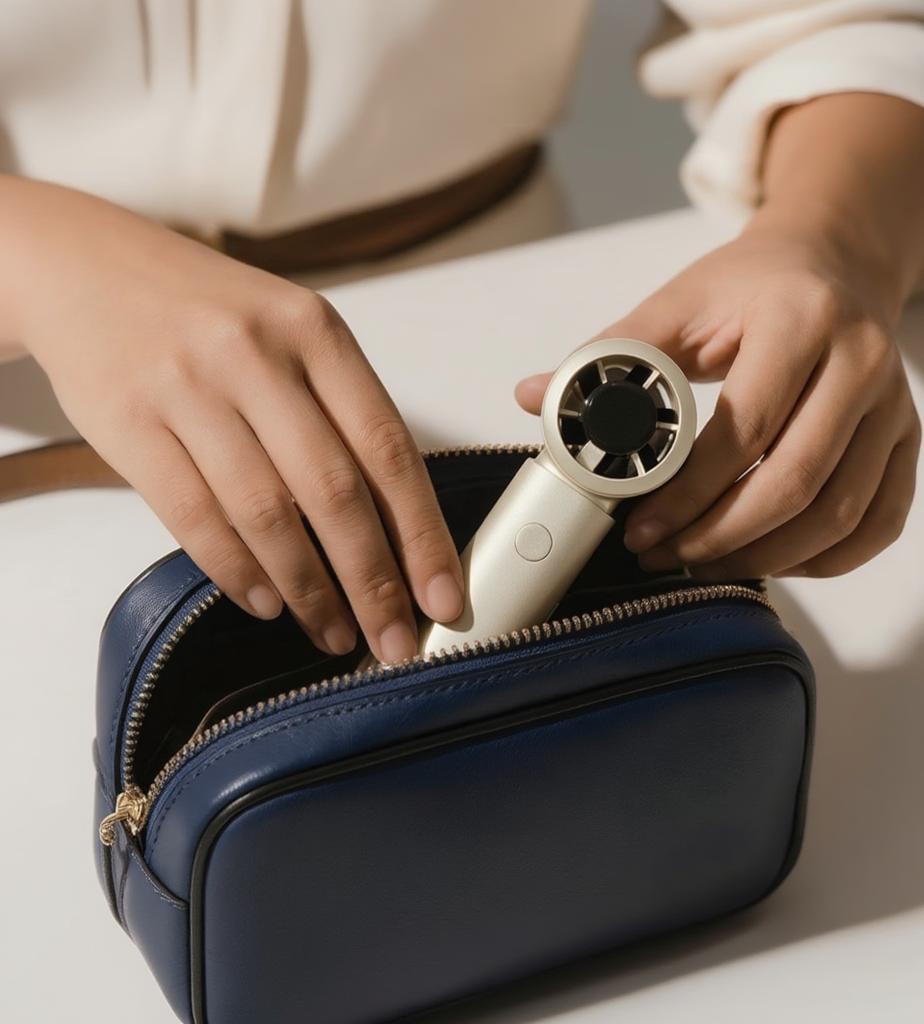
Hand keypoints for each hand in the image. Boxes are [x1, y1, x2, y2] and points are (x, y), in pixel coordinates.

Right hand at [1, 179, 462, 660]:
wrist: (87, 267)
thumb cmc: (207, 310)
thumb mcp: (291, 331)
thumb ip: (341, 411)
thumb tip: (395, 523)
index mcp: (315, 330)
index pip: (388, 447)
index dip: (422, 533)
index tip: (442, 594)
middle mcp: (256, 354)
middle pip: (334, 491)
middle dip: (373, 580)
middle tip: (394, 638)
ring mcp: (188, 387)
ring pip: (266, 514)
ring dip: (308, 589)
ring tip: (333, 631)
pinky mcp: (129, 423)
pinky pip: (193, 518)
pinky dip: (237, 571)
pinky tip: (266, 600)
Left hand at [515, 226, 921, 579]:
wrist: (832, 265)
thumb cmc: (752, 286)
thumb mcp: (679, 304)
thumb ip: (610, 354)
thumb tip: (535, 397)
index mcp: (801, 319)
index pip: (744, 428)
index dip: (688, 493)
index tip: (642, 528)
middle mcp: (863, 363)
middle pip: (797, 482)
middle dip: (721, 537)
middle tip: (667, 556)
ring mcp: (895, 406)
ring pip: (841, 514)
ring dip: (767, 557)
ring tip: (704, 564)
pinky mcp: (907, 440)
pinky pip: (880, 522)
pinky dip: (826, 558)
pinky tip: (772, 560)